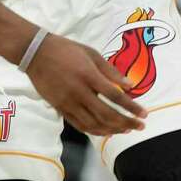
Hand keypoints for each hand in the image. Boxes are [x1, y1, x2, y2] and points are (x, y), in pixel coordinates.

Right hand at [24, 33, 146, 135]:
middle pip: (107, 114)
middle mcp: (79, 92)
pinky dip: (95, 130)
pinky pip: (80, 125)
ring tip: (126, 130)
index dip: (131, 107)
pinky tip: (106, 131)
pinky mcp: (60, 108)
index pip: (115, 96)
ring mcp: (68, 102)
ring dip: (113, 130)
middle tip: (140, 126)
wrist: (36, 53)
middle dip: (127, 122)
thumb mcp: (91, 53)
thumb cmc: (66, 49)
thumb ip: (110, 71)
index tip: (144, 113)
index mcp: (88, 75)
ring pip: (94, 124)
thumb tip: (130, 85)